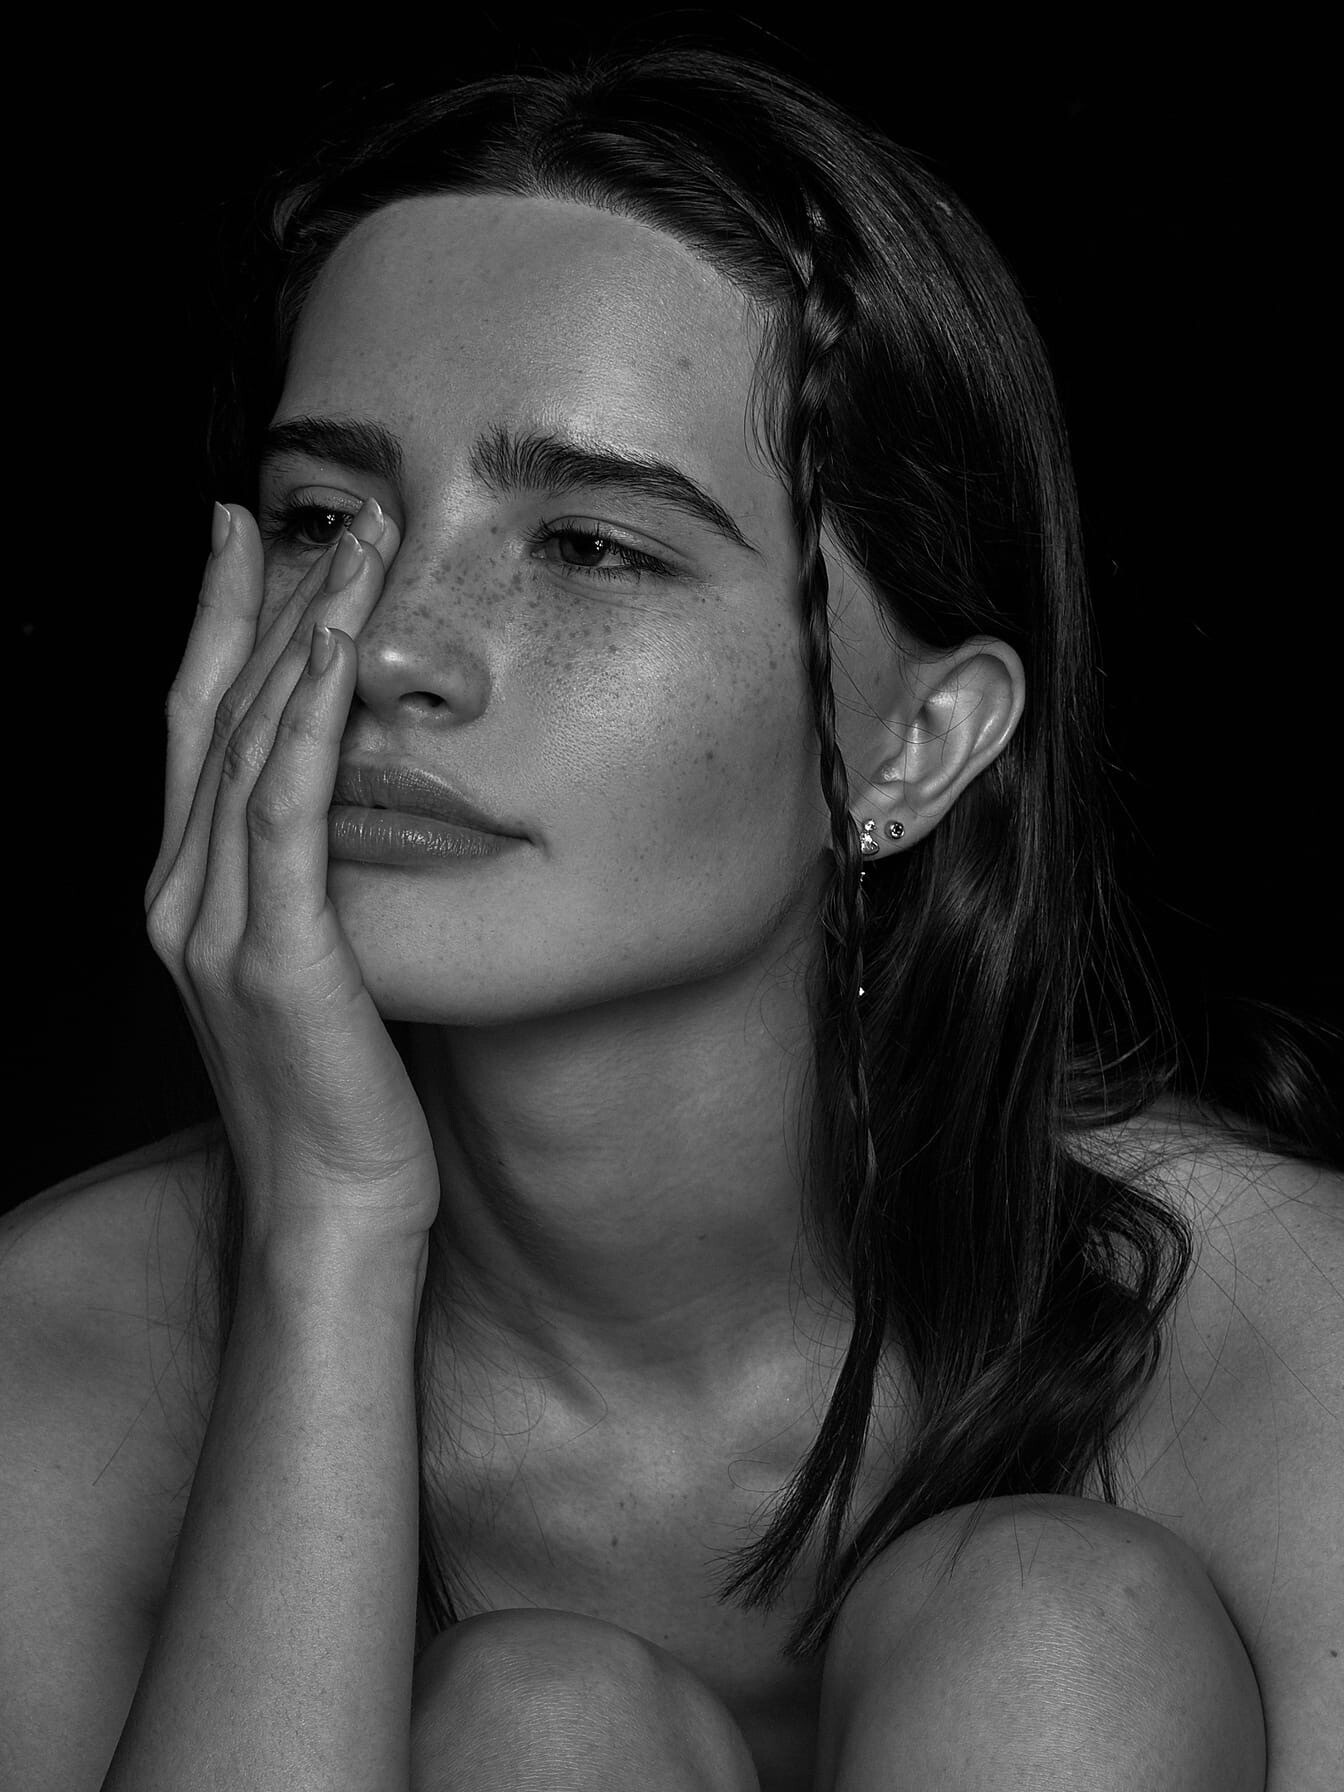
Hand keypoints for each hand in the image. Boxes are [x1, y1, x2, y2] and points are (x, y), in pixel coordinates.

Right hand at [145, 500, 441, 1251]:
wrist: (330, 1216)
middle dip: (268, 601)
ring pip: (251, 742)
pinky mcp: (276, 956)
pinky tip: (339, 649)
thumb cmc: (340, 1103)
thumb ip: (305, 889)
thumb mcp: (310, 975)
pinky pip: (287, 812)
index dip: (218, 626)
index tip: (249, 540)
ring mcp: (218, 925)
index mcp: (187, 896)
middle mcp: (181, 897)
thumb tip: (353, 813)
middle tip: (322, 507)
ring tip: (354, 543)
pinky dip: (309, 721)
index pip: (197, 729)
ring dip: (301, 632)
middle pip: (216, 713)